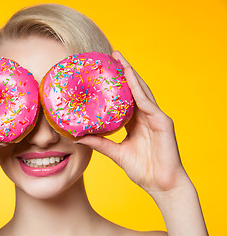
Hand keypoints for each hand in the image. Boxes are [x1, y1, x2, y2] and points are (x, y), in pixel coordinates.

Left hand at [76, 51, 186, 194]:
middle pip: (134, 89)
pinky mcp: (163, 121)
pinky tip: (129, 75)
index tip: (102, 71)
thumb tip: (77, 137)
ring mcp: (155, 117)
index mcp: (136, 122)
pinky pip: (147, 102)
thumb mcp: (115, 153)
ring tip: (119, 58)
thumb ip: (99, 143)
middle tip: (110, 55)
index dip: (115, 85)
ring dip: (130, 73)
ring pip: (141, 90)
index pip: (125, 98)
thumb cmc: (142, 170)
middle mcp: (146, 116)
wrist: (162, 185)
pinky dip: (138, 88)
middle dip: (123, 72)